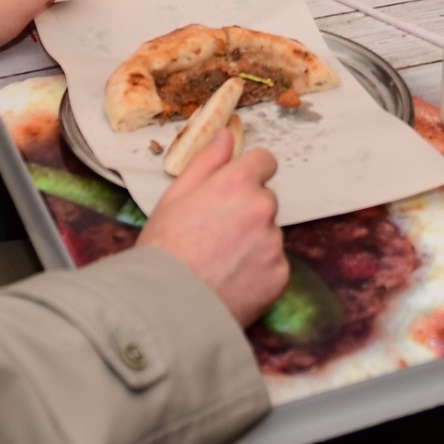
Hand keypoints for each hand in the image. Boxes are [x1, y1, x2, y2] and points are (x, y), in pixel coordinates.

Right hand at [138, 130, 287, 327]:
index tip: (236, 188)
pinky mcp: (280, 276)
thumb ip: (206, 162)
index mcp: (237, 183)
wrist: (166, 308)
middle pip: (264, 201)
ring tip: (219, 264)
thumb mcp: (175, 198)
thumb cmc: (163, 250)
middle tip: (215, 236)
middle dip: (247, 212)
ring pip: (268, 235)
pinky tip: (230, 282)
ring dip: (253, 244)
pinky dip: (258, 273)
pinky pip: (273, 267)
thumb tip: (226, 135)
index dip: (249, 173)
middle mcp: (262, 208)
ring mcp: (274, 243)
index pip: (264, 161)